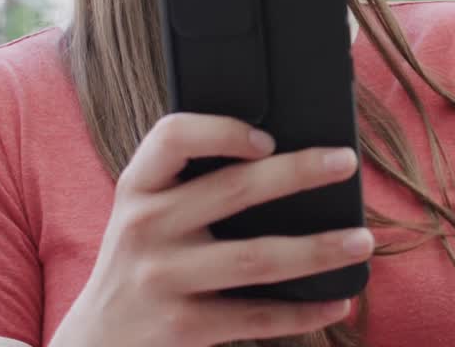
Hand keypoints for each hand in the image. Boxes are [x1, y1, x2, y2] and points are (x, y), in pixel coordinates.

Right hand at [49, 113, 372, 346]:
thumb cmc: (142, 262)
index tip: (269, 136)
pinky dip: (303, 311)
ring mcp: (161, 280)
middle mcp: (144, 228)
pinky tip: (337, 301)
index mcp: (139, 188)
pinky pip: (255, 316)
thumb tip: (287, 157)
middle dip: (298, 172)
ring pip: (256, 257)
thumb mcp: (146, 215)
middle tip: (347, 163)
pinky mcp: (180, 328)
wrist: (92, 344)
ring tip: (362, 241)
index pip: (172, 137)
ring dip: (318, 249)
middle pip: (234, 190)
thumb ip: (191, 184)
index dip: (223, 129)